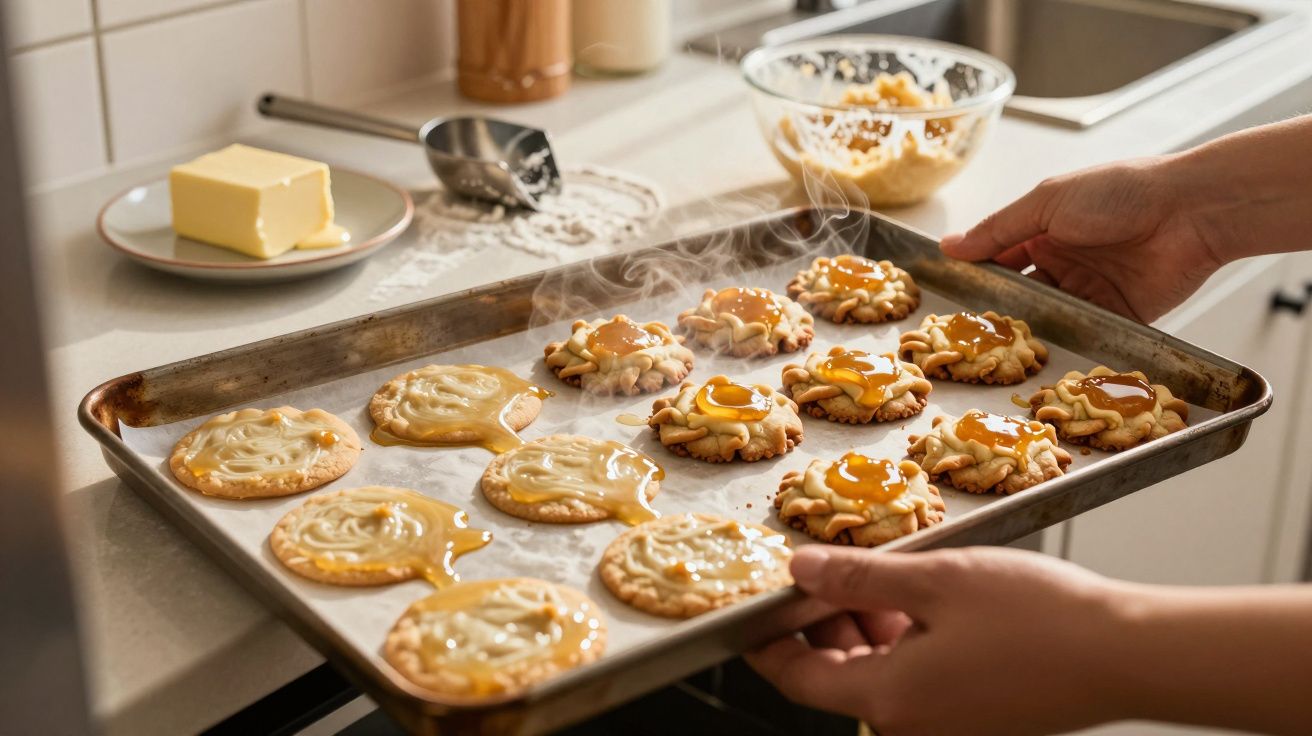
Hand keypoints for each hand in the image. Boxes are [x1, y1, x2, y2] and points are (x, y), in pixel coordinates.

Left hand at [746, 546, 1130, 735]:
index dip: (767, 636)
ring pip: (876, 673)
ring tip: (880, 570)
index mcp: (887, 699)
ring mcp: (943, 726)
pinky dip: (905, 639)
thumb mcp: (934, 580)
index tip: (756, 601)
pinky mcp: (972, 718)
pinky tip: (922, 596)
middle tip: (826, 564)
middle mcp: (909, 726)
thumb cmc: (1039, 619)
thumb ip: (856, 578)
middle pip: (834, 674)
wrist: (1127, 655)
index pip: (796, 676)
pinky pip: (915, 679)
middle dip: (823, 619)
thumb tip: (799, 571)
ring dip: (866, 624)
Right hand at [939, 157, 1223, 322]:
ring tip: (1000, 350)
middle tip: (969, 333)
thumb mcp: (1047, 203)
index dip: (974, 275)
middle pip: (1020, 293)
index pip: (998, 257)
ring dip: (1029, 329)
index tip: (946, 297)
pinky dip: (1066, 344)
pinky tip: (1042, 357)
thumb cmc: (1120, 192)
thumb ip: (997, 230)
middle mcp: (1064, 261)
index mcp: (1044, 229)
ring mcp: (1089, 290)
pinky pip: (1084, 334)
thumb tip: (948, 246)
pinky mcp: (1116, 316)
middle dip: (999, 310)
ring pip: (1047, 317)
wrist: (1191, 212)